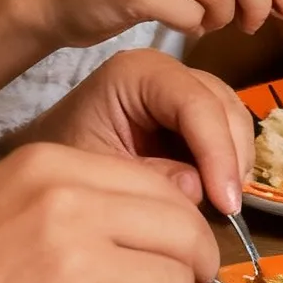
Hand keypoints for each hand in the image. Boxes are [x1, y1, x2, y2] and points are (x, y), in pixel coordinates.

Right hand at [0, 142, 216, 282]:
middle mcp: (70, 207)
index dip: (181, 229)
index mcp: (52, 168)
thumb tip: (179, 207)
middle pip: (183, 235)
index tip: (177, 255)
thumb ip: (86, 202)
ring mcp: (77, 269)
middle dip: (187, 271)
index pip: (162, 188)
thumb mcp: (5, 208)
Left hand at [23, 49, 252, 215]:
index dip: (218, 153)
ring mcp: (184, 90)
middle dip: (231, 158)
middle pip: (223, 107)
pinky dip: (227, 164)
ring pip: (233, 120)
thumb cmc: (63, 166)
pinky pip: (225, 133)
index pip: (196, 105)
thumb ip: (150, 179)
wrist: (47, 165)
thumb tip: (197, 189)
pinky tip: (217, 193)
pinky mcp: (191, 113)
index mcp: (138, 74)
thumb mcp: (100, 174)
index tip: (226, 203)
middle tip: (228, 209)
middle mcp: (168, 72)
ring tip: (223, 204)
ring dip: (235, 163)